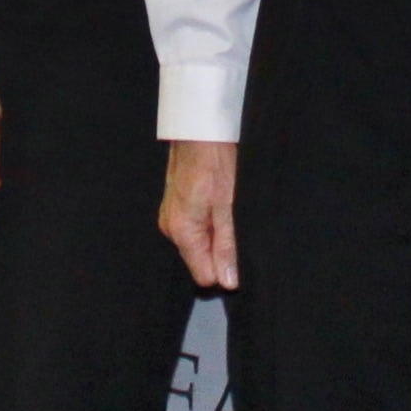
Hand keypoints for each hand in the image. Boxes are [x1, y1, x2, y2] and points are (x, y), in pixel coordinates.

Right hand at [161, 140, 240, 292]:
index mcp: (182, 231)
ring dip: (217, 231)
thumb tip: (227, 280)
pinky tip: (218, 200)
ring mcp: (171, 216)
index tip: (239, 250)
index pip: (204, 275)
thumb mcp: (228, 207)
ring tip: (225, 205)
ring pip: (200, 241)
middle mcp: (171, 228)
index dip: (225, 268)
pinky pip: (196, 226)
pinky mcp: (177, 206)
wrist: (199, 130)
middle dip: (221, 247)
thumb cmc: (213, 161)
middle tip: (234, 219)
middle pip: (201, 258)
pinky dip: (210, 219)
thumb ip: (227, 246)